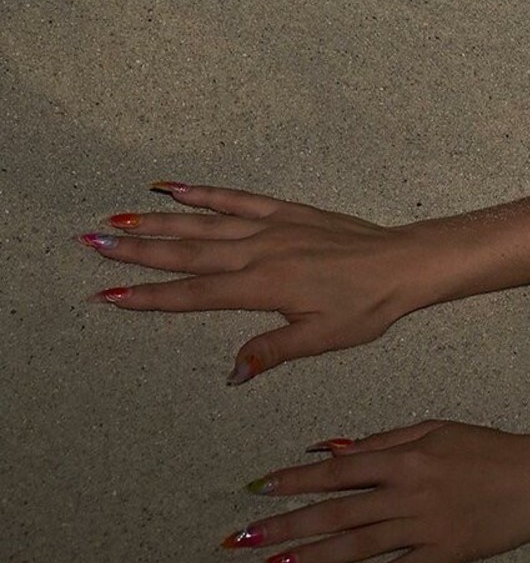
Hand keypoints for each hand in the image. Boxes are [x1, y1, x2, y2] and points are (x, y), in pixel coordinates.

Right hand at [81, 183, 435, 382]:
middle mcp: (260, 252)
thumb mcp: (321, 340)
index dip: (150, 297)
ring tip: (119, 220)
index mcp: (263, 287)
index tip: (110, 295)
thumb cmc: (368, 305)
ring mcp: (272, 228)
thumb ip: (271, 352)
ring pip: (204, 224)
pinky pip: (239, 200)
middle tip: (93, 246)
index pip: (194, 295)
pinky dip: (206, 194)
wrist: (403, 264)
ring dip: (159, 223)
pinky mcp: (288, 212)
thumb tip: (232, 373)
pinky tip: (176, 189)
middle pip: (187, 253)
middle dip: (137, 252)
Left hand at [221, 420, 529, 562]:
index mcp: (404, 457)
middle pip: (336, 512)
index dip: (294, 481)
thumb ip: (384, 441)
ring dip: (314, 557)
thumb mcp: (434, 429)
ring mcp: (424, 527)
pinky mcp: (444, 555)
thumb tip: (334, 450)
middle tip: (243, 538)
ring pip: (358, 545)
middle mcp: (407, 493)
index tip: (257, 490)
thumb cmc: (486, 447)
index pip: (336, 470)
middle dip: (286, 525)